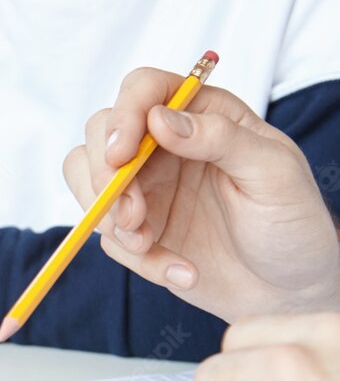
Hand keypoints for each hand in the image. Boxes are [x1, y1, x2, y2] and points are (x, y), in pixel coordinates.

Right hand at [64, 68, 339, 321]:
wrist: (288, 291)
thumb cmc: (293, 225)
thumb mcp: (273, 174)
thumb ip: (221, 138)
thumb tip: (160, 118)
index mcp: (203, 115)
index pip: (144, 89)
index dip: (123, 114)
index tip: (120, 155)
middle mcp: (165, 145)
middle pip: (100, 132)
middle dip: (104, 176)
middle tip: (131, 216)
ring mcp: (146, 187)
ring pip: (86, 180)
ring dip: (107, 217)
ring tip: (147, 245)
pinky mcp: (136, 228)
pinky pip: (108, 237)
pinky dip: (138, 260)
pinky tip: (181, 273)